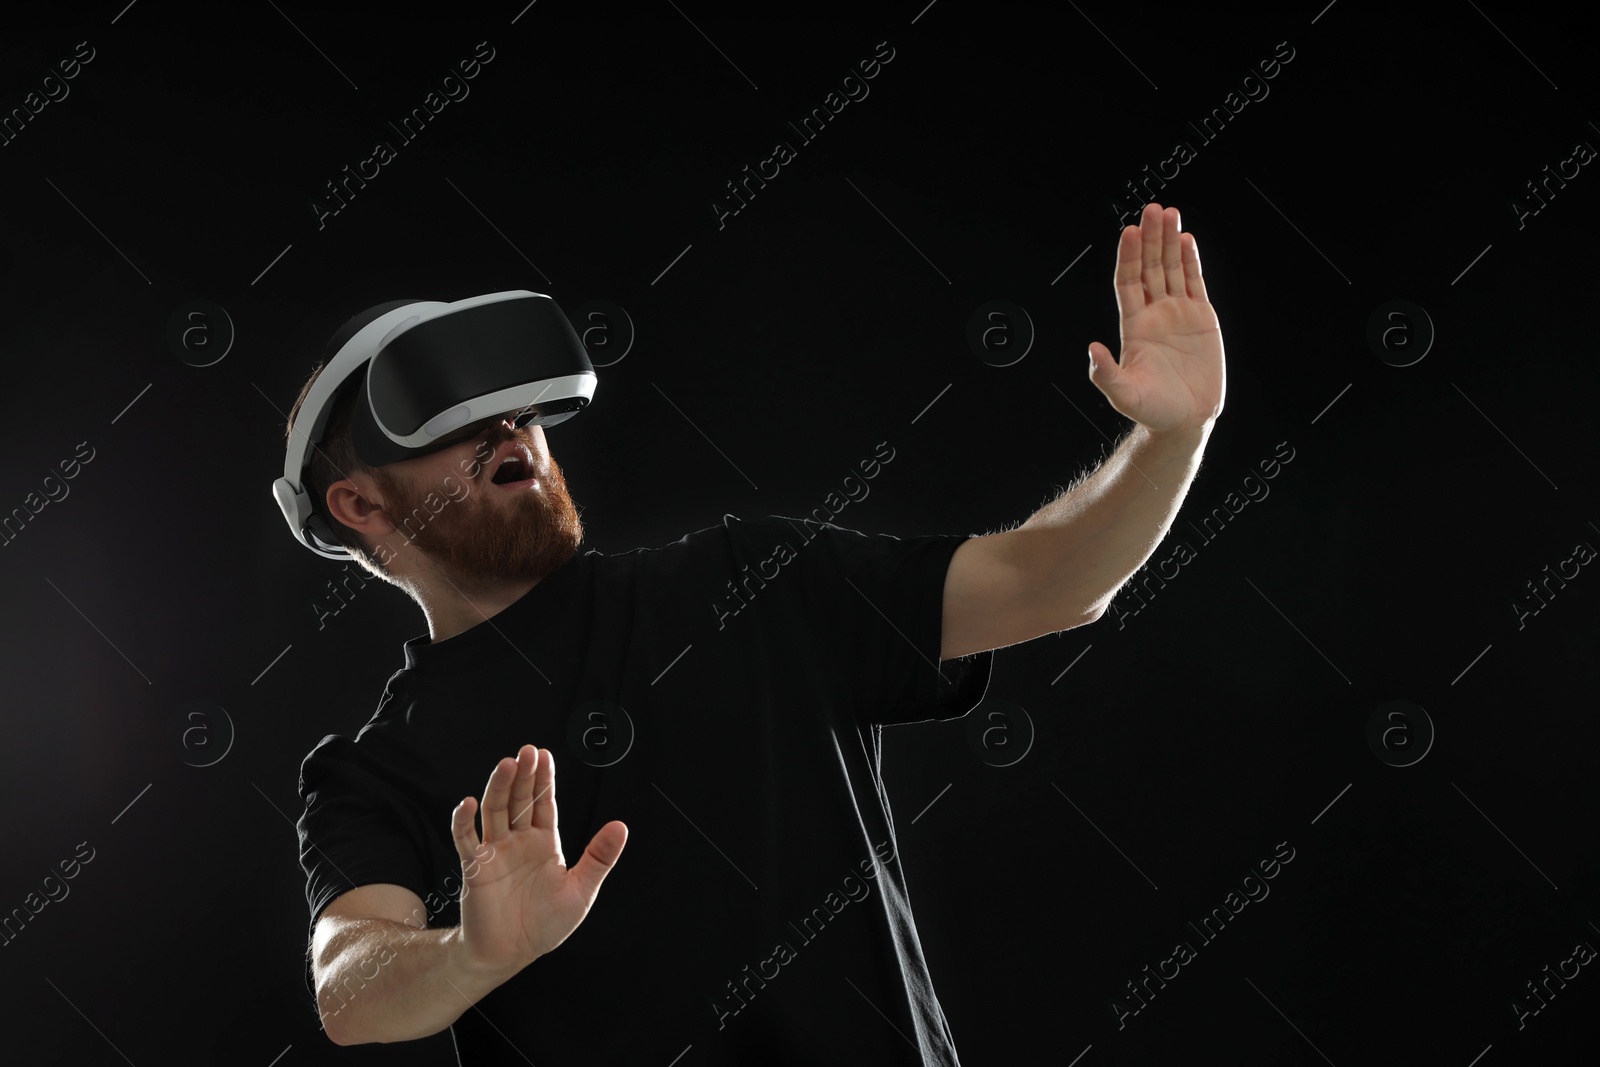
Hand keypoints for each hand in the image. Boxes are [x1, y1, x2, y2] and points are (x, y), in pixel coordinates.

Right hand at [449, 745, 626, 975]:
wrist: (510, 954)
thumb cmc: (546, 924)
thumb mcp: (581, 891)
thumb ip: (599, 858)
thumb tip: (622, 825)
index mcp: (544, 843)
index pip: (544, 803)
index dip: (544, 780)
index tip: (545, 755)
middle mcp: (518, 841)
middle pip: (519, 800)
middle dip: (524, 776)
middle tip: (528, 751)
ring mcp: (495, 852)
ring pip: (494, 811)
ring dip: (498, 787)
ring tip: (507, 764)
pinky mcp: (475, 868)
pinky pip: (466, 840)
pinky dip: (464, 821)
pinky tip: (468, 803)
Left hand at [1087, 202, 1225, 435]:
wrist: (1186, 420)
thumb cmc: (1152, 410)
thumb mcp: (1124, 395)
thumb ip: (1106, 374)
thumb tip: (1091, 350)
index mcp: (1134, 326)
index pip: (1129, 282)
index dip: (1129, 257)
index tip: (1129, 232)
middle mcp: (1154, 314)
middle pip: (1150, 268)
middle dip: (1151, 239)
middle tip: (1153, 209)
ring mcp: (1178, 314)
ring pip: (1172, 269)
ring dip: (1170, 242)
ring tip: (1169, 213)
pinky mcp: (1201, 319)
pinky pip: (1194, 283)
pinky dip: (1191, 261)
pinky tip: (1186, 239)